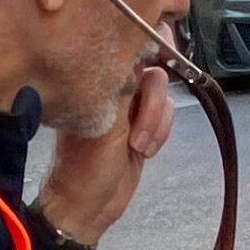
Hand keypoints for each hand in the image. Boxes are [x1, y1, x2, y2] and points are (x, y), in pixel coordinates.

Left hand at [33, 62, 174, 249]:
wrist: (88, 204)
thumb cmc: (83, 167)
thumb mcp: (105, 122)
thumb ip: (124, 87)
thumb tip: (138, 55)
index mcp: (94, 79)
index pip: (126, 46)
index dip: (147, 45)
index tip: (159, 58)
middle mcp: (114, 86)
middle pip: (152, 65)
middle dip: (155, 95)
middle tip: (149, 108)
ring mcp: (131, 106)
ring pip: (162, 94)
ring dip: (156, 120)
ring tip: (138, 144)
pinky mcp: (145, 125)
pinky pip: (167, 116)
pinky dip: (161, 132)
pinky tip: (144, 151)